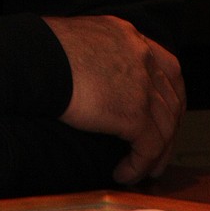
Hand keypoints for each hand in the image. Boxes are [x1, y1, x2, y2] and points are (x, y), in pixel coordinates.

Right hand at [43, 14, 184, 183]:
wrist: (37, 59)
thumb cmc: (41, 49)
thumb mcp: (79, 39)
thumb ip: (98, 55)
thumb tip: (93, 76)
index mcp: (128, 36)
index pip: (168, 68)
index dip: (172, 95)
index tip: (168, 114)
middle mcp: (141, 56)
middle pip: (171, 100)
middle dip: (169, 129)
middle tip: (159, 150)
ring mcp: (142, 85)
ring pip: (164, 128)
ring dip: (157, 154)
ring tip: (144, 170)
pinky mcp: (134, 113)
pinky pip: (148, 148)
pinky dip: (139, 165)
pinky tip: (123, 173)